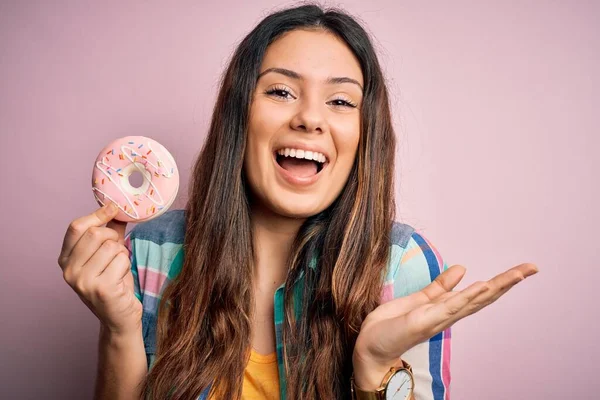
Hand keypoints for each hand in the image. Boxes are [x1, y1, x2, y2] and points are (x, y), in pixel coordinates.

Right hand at [58, 202, 142, 335]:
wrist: (119, 317)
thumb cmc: (114, 283)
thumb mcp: (107, 255)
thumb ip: (109, 232)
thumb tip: (115, 207)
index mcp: (66, 259)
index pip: (76, 227)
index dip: (97, 214)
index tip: (114, 208)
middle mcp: (68, 270)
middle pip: (95, 234)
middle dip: (114, 238)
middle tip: (118, 251)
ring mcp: (82, 281)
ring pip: (111, 247)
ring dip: (122, 254)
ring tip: (118, 269)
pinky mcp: (100, 288)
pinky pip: (121, 260)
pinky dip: (126, 266)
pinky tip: (121, 279)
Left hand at [352, 263, 538, 389]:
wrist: (371, 345)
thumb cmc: (393, 326)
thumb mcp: (421, 298)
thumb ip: (441, 285)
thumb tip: (462, 268)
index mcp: (448, 307)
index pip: (481, 291)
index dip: (502, 280)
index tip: (524, 268)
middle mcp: (448, 314)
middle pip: (485, 296)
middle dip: (509, 281)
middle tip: (533, 267)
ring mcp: (438, 318)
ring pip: (473, 300)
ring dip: (496, 286)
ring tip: (518, 273)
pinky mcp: (425, 320)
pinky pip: (449, 306)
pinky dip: (467, 296)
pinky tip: (482, 286)